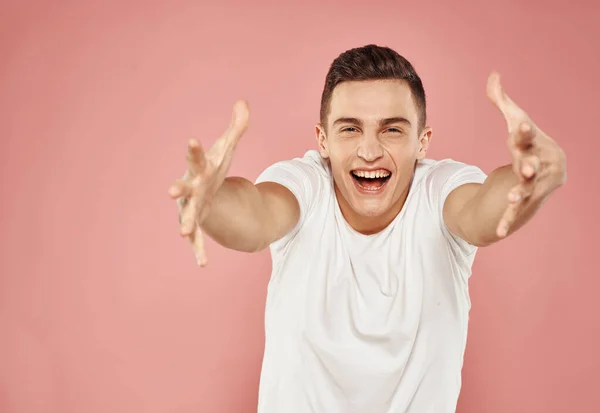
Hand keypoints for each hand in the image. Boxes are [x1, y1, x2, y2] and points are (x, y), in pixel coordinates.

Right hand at [168, 100, 249, 265]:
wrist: (204, 192)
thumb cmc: (213, 169)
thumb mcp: (227, 149)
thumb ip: (236, 128)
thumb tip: (244, 102)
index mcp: (199, 170)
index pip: (197, 158)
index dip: (195, 150)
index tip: (193, 140)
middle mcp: (190, 189)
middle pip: (183, 189)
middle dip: (178, 190)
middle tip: (170, 191)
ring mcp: (191, 208)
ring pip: (186, 216)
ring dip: (185, 224)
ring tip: (184, 233)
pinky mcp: (196, 224)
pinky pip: (198, 239)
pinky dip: (199, 250)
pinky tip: (202, 264)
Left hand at [486, 72, 566, 237]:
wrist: (548, 170)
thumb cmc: (528, 143)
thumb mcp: (515, 122)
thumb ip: (501, 100)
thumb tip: (493, 74)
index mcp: (534, 143)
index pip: (527, 135)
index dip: (524, 130)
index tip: (520, 124)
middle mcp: (538, 164)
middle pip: (532, 165)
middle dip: (529, 166)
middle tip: (525, 167)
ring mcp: (533, 185)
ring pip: (526, 190)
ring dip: (520, 194)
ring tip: (512, 198)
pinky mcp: (525, 201)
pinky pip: (515, 213)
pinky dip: (507, 221)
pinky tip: (498, 233)